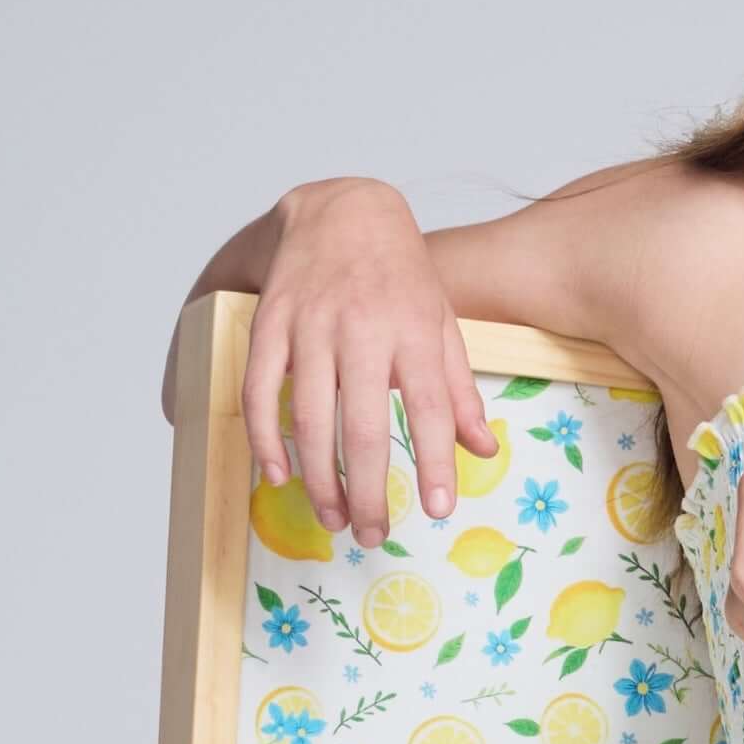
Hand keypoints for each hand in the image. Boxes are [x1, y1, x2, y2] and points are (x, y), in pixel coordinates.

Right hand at [241, 178, 494, 544]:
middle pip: (362, 426)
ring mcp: (310, 325)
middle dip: (367, 489)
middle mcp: (361, 329)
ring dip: (319, 477)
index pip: (430, 408)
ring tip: (333, 518)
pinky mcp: (269, 323)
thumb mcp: (443, 325)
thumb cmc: (401, 278)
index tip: (439, 508)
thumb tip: (483, 449)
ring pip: (309, 416)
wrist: (343, 209)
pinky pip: (260, 389)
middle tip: (372, 534)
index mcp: (413, 332)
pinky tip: (279, 474)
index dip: (434, 462)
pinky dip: (266, 436)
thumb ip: (459, 390)